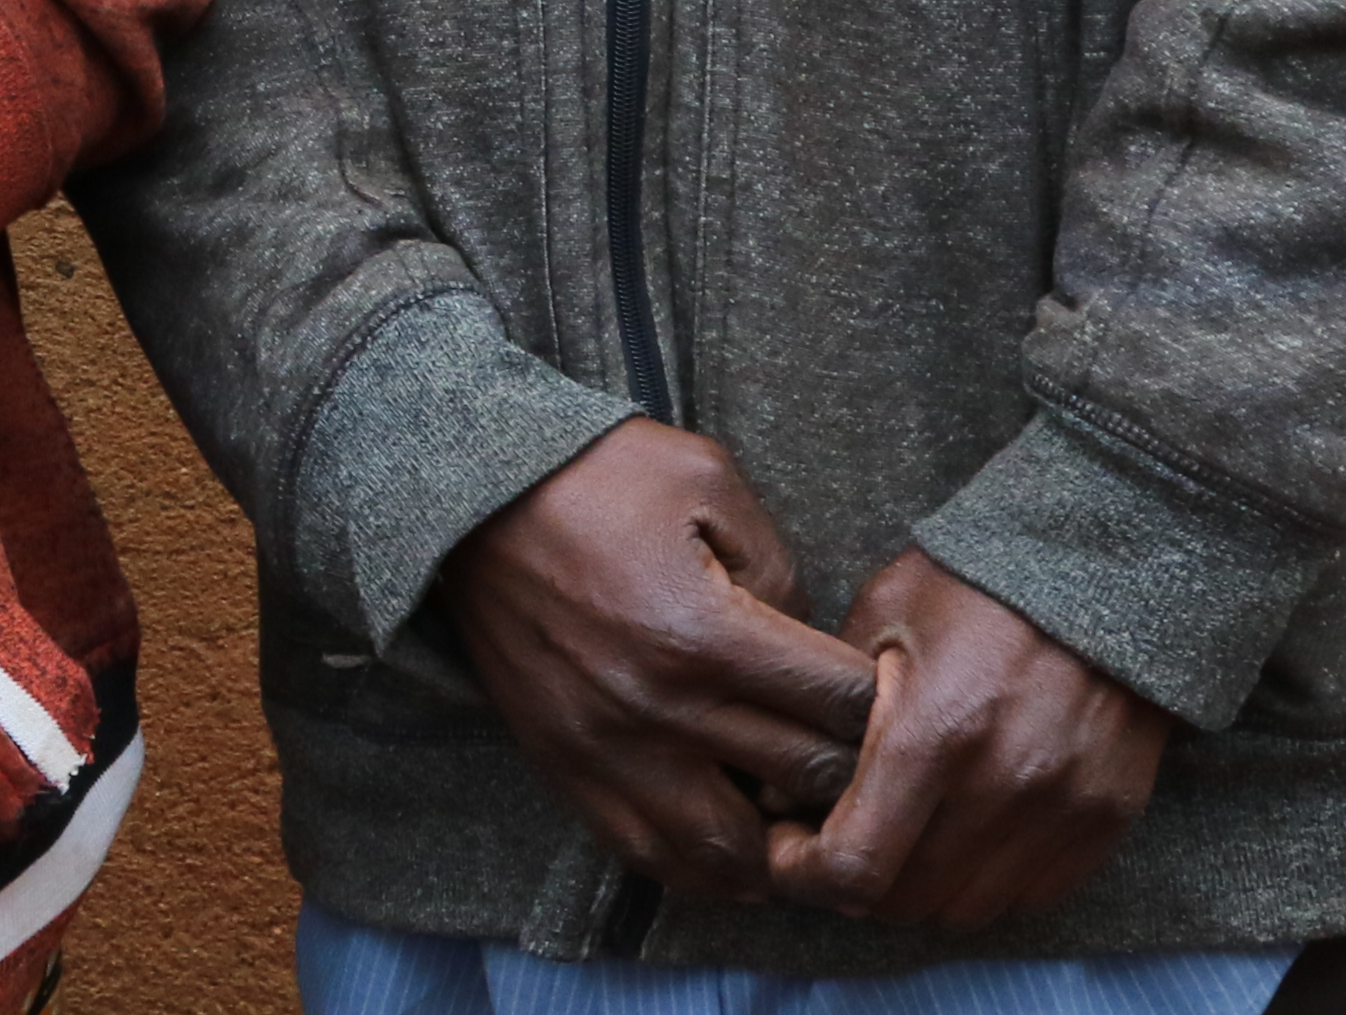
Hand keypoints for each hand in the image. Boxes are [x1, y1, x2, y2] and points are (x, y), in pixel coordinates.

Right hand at [437, 423, 881, 898]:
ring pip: (730, 855)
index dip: (876, 702)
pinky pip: (649, 859)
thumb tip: (803, 641)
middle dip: (849, 772)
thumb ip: (776, 561)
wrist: (469, 500)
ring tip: (800, 817)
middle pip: (802, 784)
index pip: (839, 709)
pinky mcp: (569, 772)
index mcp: (706, 634)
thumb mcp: (706, 477)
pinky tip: (733, 847)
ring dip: (780, 844)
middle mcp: (662, 710)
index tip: (877, 688)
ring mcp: (611, 753)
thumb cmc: (595, 475)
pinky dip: (702, 870)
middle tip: (861, 755)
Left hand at [758, 553, 1168, 931]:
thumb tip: (781, 790)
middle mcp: (1004, 785)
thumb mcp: (885, 614)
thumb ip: (829, 704)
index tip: (788, 849)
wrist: (1108, 564)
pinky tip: (964, 833)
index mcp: (937, 731)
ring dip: (920, 891)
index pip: (855, 865)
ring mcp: (1063, 810)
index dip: (804, 873)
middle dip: (855, 883)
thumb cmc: (980, 581)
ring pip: (965, 912)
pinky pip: (1028, 897)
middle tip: (838, 840)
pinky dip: (984, 884)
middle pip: (904, 901)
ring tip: (902, 839)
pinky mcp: (1105, 819)